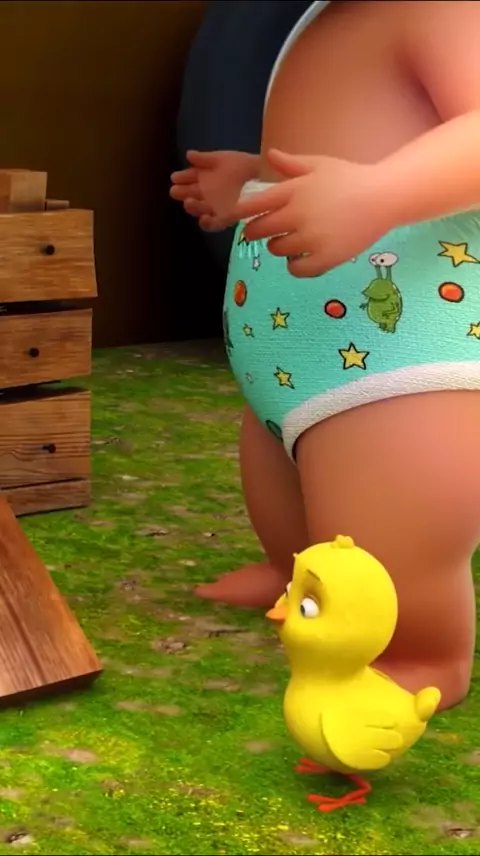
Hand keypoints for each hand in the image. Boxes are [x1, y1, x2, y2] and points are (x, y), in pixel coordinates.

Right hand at [170, 150, 256, 229]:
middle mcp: (206, 193)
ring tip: (189, 201)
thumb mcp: (222, 159)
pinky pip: (212, 224)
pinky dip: (206, 223)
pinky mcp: (224, 218)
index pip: (187, 179)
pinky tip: (205, 217)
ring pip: (197, 209)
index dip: (180, 179)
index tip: (175, 177)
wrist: (261, 175)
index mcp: (204, 177)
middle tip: (176, 190)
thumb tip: (188, 154)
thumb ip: (204, 158)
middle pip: (188, 195)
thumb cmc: (241, 165)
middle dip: (181, 193)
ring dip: (191, 206)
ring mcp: (214, 206)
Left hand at [233, 148, 390, 276]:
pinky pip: (296, 269)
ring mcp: (311, 238)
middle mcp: (298, 214)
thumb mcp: (320, 164)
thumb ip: (292, 164)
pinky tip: (299, 259)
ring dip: (277, 246)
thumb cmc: (351, 177)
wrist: (383, 197)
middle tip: (258, 233)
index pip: (254, 204)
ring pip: (276, 249)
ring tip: (286, 242)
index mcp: (294, 190)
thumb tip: (270, 155)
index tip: (238, 217)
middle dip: (254, 231)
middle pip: (259, 229)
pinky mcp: (325, 257)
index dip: (241, 212)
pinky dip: (293, 265)